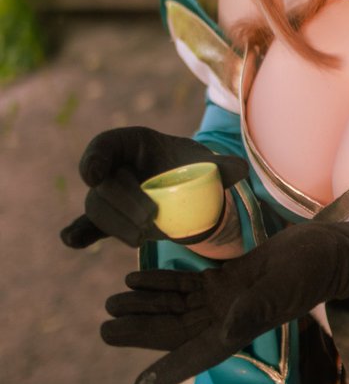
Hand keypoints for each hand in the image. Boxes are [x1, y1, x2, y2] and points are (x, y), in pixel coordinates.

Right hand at [60, 127, 248, 248]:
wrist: (185, 188)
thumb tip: (240, 169)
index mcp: (129, 143)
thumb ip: (221, 166)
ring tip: (141, 237)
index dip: (96, 158)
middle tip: (149, 217)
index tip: (94, 175)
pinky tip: (72, 239)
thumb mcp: (204, 162)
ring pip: (98, 209)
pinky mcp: (108, 219)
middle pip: (104, 184)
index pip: (104, 145)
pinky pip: (87, 226)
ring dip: (116, 225)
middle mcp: (112, 168)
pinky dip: (79, 233)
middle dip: (123, 202)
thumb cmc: (188, 166)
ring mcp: (106, 195)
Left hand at [102, 216, 348, 383]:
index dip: (166, 373)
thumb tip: (226, 330)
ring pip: (175, 307)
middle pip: (173, 330)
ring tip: (112, 300)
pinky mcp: (227, 281)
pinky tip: (137, 276)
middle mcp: (226, 320)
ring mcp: (224, 300)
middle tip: (104, 327)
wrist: (327, 252)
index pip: (195, 356)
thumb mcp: (282, 289)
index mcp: (237, 330)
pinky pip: (187, 285)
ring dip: (145, 304)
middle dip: (139, 329)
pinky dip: (162, 283)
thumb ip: (254, 310)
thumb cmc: (309, 273)